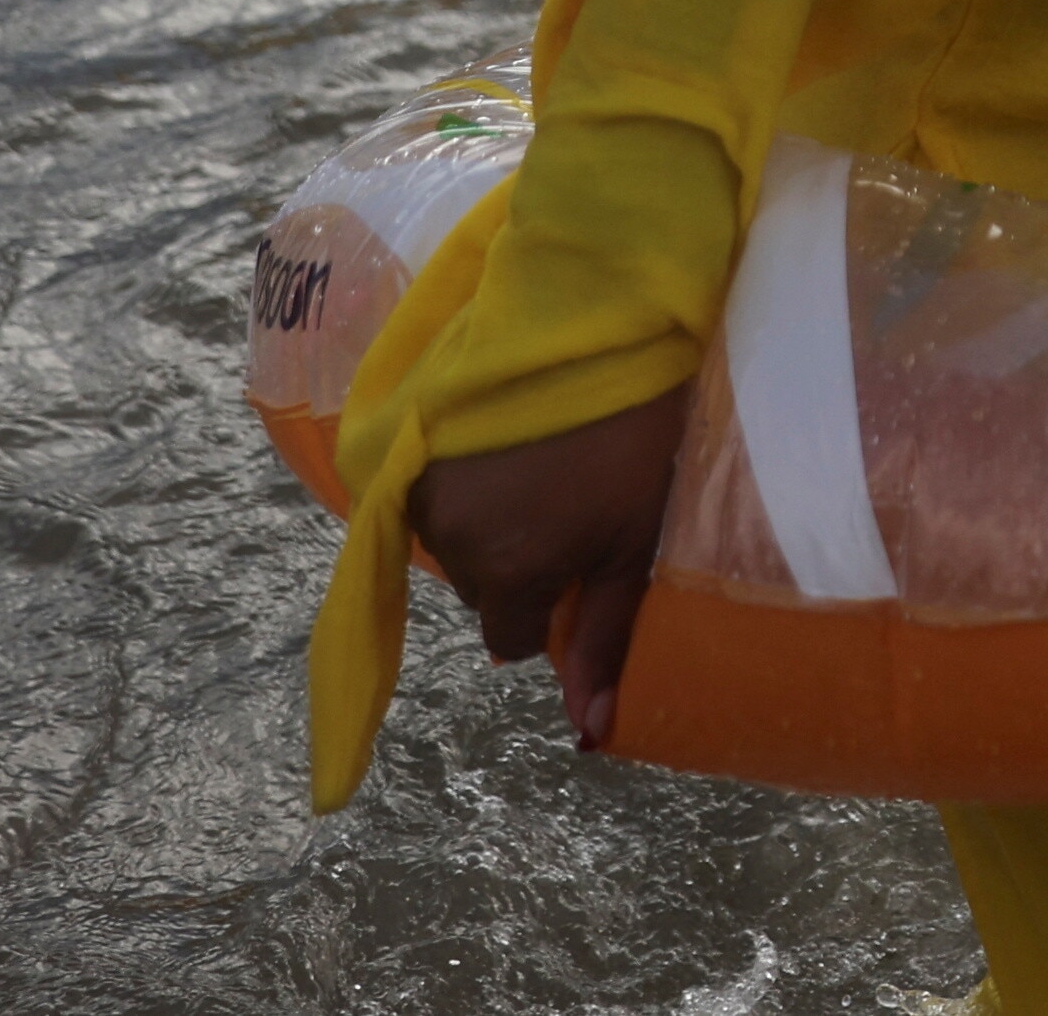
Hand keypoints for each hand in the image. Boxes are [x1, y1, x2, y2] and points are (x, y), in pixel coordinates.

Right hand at [408, 389, 688, 751]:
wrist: (599, 317)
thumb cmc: (636, 433)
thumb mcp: (636, 539)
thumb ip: (606, 637)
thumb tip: (589, 731)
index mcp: (507, 573)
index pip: (510, 638)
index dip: (548, 606)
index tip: (579, 562)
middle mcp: (451, 539)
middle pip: (482, 588)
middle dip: (518, 566)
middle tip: (568, 508)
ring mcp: (425, 486)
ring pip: (455, 541)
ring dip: (488, 524)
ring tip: (541, 469)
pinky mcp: (411, 438)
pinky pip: (430, 493)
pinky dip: (464, 484)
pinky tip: (506, 447)